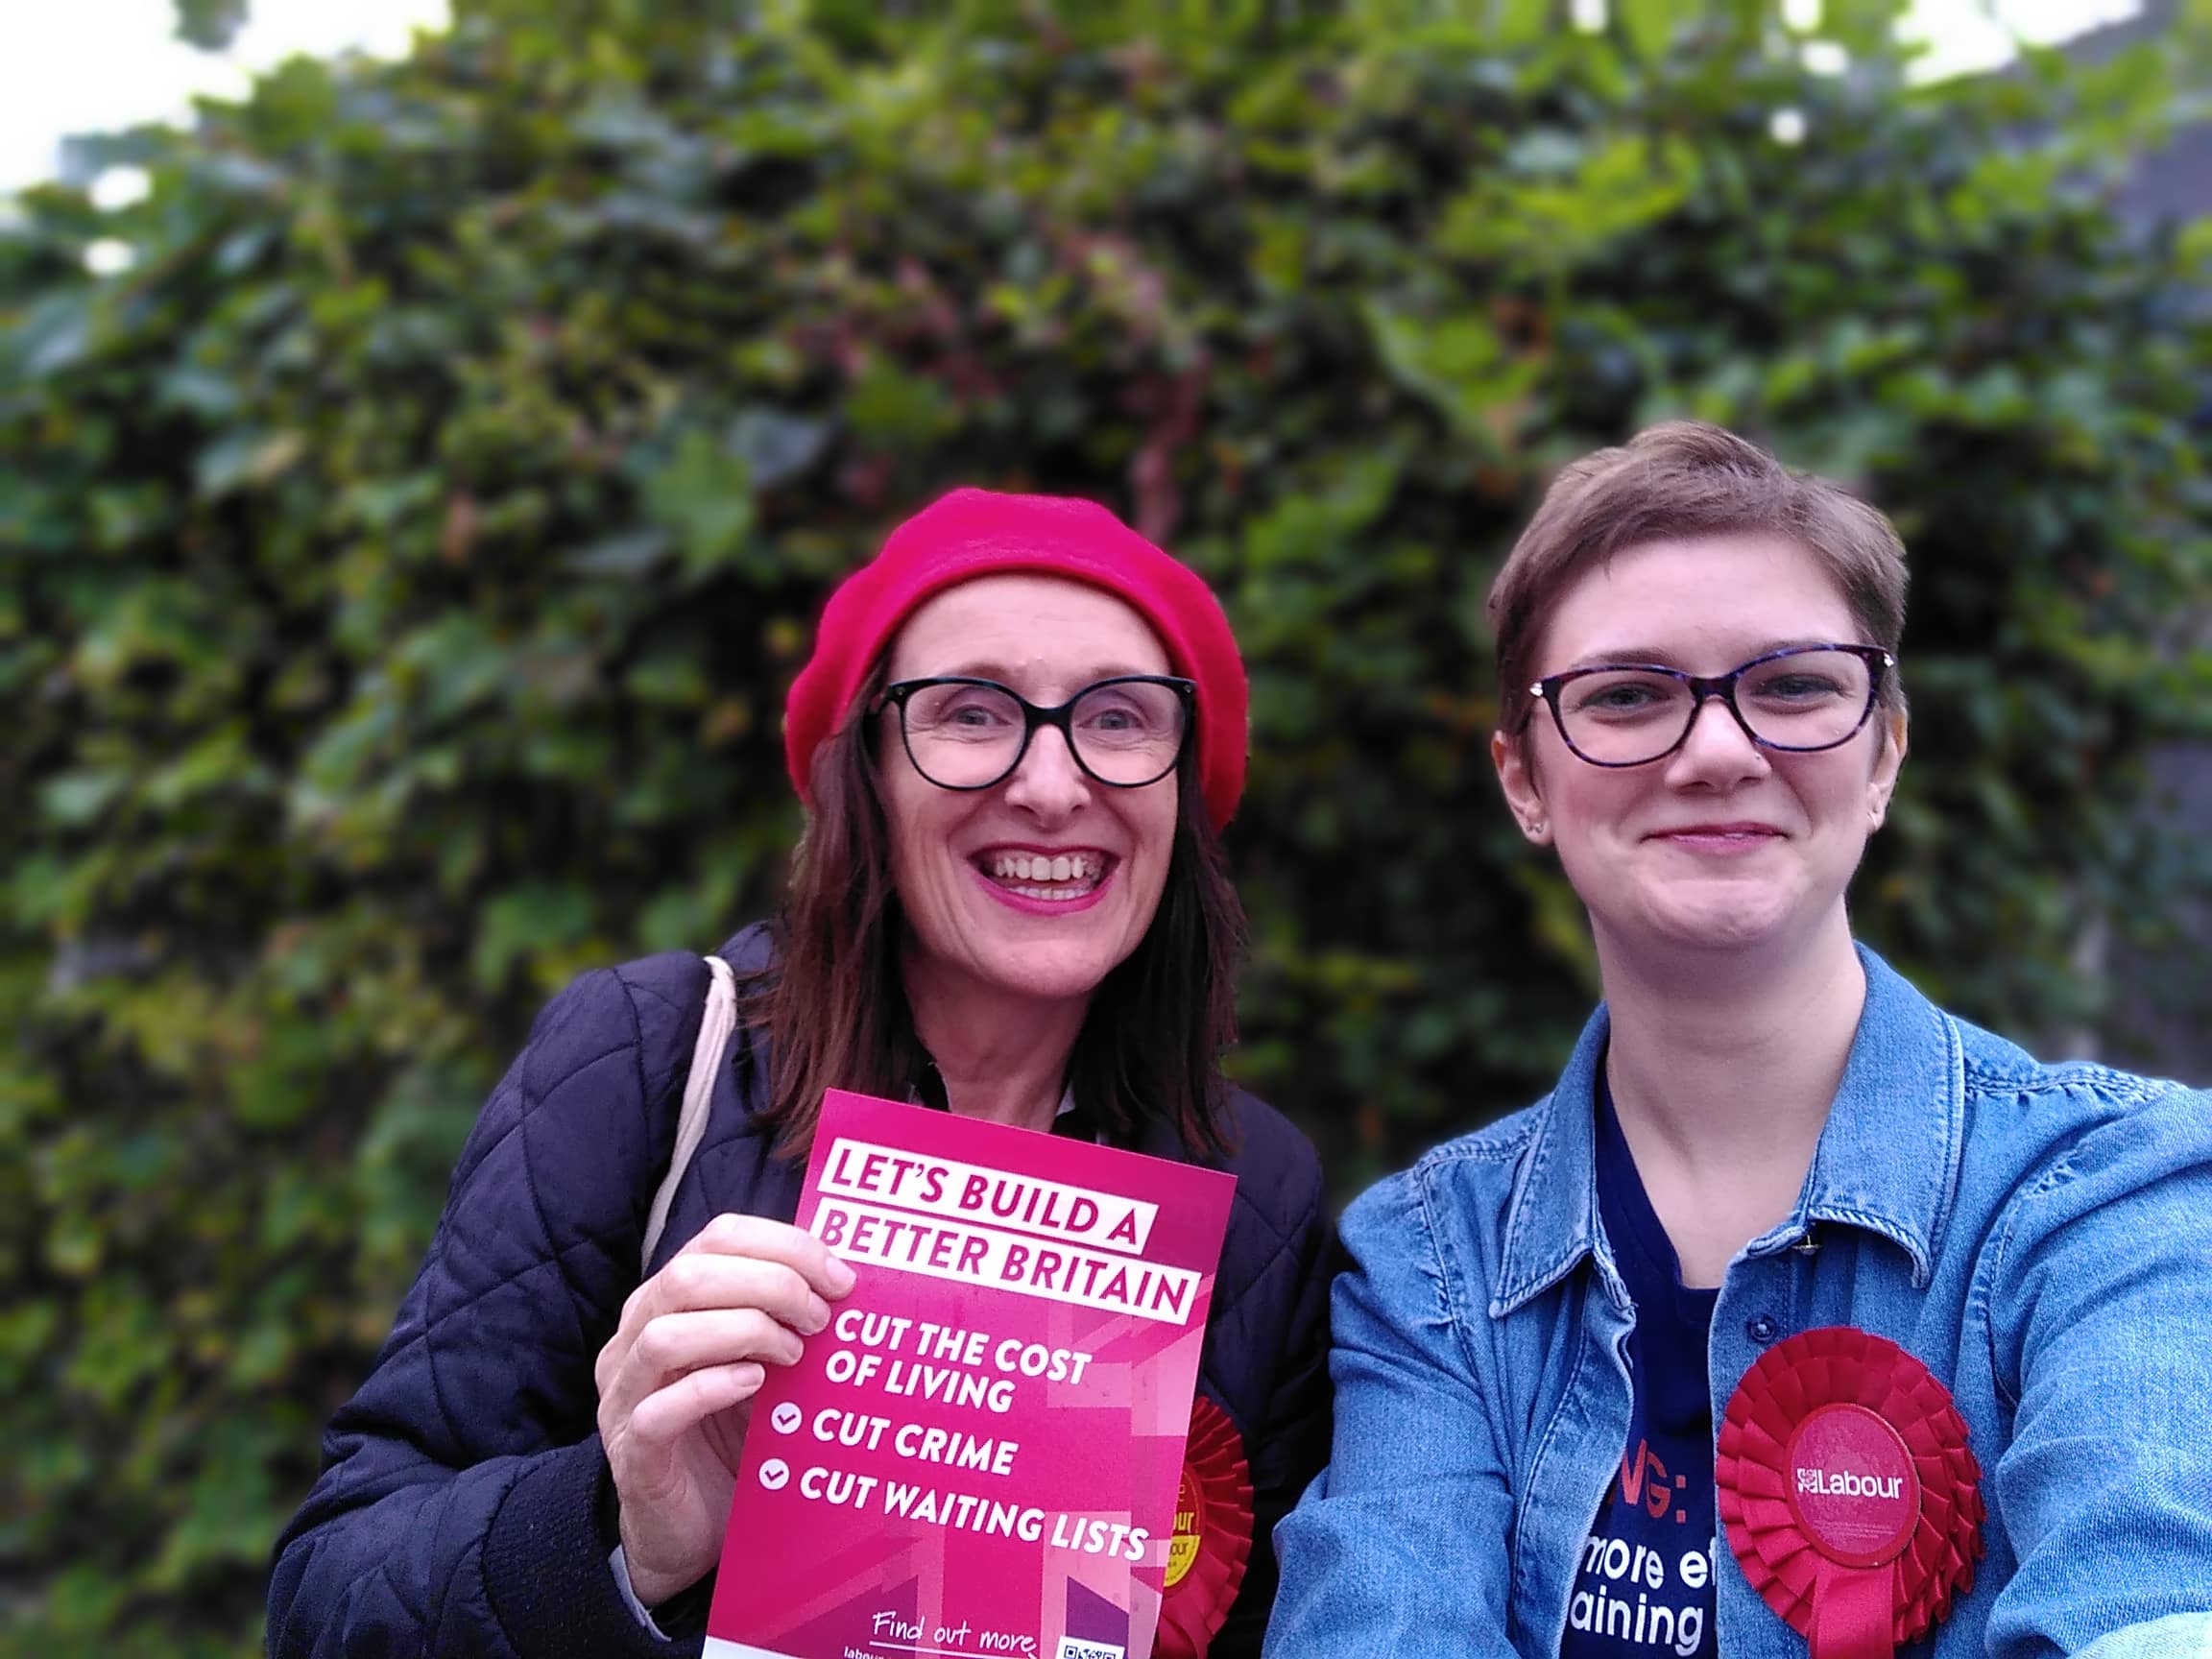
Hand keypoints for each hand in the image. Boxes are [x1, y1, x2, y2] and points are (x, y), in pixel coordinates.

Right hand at [595, 1213, 855, 1605]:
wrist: (687, 1528)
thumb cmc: (729, 1434)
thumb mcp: (761, 1363)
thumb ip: (782, 1317)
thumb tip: (846, 1279)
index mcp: (666, 1300)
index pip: (717, 1237)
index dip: (784, 1245)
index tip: (839, 1275)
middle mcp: (634, 1338)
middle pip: (688, 1275)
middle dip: (770, 1284)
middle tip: (821, 1318)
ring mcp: (626, 1395)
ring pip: (665, 1336)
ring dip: (744, 1332)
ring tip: (794, 1354)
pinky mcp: (633, 1452)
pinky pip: (660, 1410)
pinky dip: (713, 1387)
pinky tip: (755, 1384)